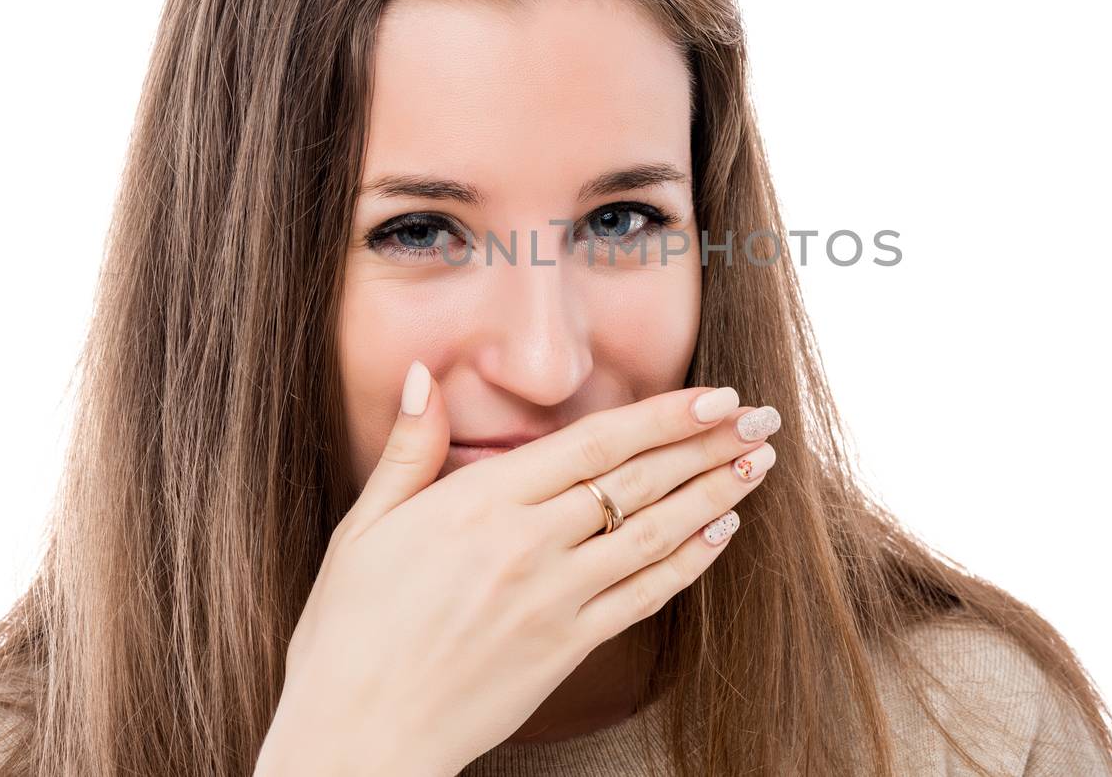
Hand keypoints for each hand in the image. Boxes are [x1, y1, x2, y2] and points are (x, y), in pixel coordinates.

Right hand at [253, 362, 781, 776]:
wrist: (359, 735)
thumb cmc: (349, 633)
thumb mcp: (364, 529)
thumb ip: (409, 449)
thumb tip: (425, 375)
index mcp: (480, 503)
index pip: (594, 444)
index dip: (664, 416)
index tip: (716, 395)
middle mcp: (528, 545)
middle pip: (638, 481)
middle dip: (708, 444)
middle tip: (762, 418)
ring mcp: (554, 600)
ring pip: (654, 534)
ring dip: (714, 493)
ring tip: (758, 463)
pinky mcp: (567, 649)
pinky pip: (643, 597)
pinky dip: (688, 562)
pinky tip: (720, 533)